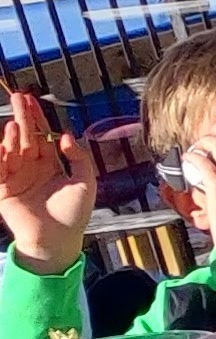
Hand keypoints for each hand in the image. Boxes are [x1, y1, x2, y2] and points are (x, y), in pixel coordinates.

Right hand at [0, 93, 97, 275]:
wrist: (57, 241)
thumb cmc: (74, 215)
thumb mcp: (85, 182)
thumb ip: (79, 157)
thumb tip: (65, 135)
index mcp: (49, 165)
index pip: (41, 136)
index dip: (37, 118)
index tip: (31, 100)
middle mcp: (31, 168)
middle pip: (25, 137)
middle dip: (21, 117)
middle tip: (17, 97)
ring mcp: (15, 177)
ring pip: (12, 150)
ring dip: (12, 137)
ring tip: (15, 126)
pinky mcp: (3, 190)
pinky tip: (3, 145)